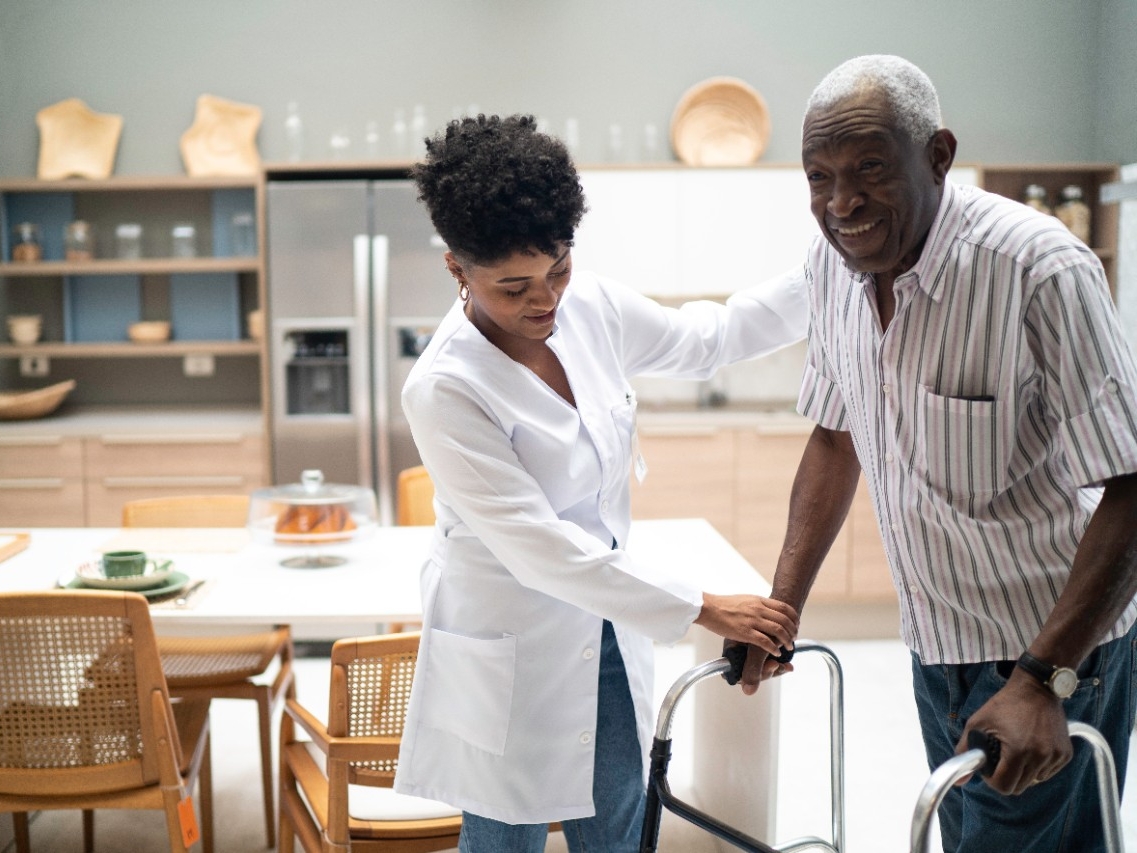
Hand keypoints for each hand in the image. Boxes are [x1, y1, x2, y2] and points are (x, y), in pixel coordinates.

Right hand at [696, 593, 797, 692]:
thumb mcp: (745, 599)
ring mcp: (752, 621)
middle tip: (793, 639)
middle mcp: (758, 609)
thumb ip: (757, 604)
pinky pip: (765, 642)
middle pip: (785, 620)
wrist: (708, 608)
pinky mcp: (745, 632)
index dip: (794, 618)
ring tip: (788, 647)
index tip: (796, 625)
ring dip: (787, 641)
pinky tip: (776, 653)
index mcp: (759, 600)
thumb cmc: (724, 604)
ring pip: (778, 631)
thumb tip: (767, 610)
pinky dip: (774, 648)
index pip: (785, 608)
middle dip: (793, 631)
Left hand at [956, 670, 1072, 794]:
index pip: (1004, 786)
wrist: (1036, 688)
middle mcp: (1040, 756)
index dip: (992, 780)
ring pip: (1034, 780)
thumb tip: (958, 781)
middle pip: (1020, 787)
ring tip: (1017, 750)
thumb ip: (965, 750)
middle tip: (1002, 759)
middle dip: (1007, 777)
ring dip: (1023, 772)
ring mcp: (1055, 756)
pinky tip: (1032, 747)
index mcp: (1018, 751)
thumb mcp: (978, 722)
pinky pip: (1048, 772)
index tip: (989, 768)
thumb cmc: (1004, 704)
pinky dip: (1038, 766)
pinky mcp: (1065, 754)